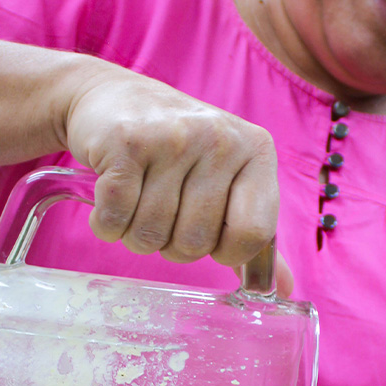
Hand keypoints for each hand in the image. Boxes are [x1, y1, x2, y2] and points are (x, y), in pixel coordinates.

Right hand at [62, 61, 282, 276]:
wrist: (112, 96)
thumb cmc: (177, 147)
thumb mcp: (226, 177)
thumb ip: (252, 232)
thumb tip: (279, 289)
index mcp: (256, 151)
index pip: (253, 234)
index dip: (225, 251)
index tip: (209, 237)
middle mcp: (220, 140)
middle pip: (194, 243)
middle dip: (171, 245)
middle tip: (163, 211)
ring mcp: (173, 138)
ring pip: (150, 236)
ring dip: (134, 235)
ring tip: (136, 202)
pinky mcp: (125, 142)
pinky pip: (114, 219)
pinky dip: (105, 224)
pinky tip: (110, 198)